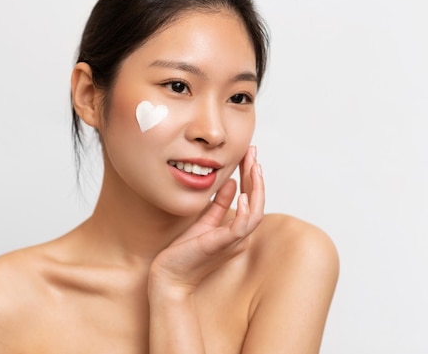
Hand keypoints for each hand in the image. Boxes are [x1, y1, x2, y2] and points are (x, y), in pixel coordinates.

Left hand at [149, 146, 264, 294]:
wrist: (169, 275)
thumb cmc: (184, 252)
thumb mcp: (204, 220)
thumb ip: (219, 204)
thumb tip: (231, 183)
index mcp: (236, 230)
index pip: (251, 198)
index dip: (251, 175)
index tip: (249, 154)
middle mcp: (240, 236)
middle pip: (257, 202)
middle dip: (256, 175)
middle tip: (253, 151)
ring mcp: (233, 242)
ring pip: (256, 213)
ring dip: (257, 188)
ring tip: (254, 166)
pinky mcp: (221, 245)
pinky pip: (241, 227)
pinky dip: (246, 210)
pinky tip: (244, 193)